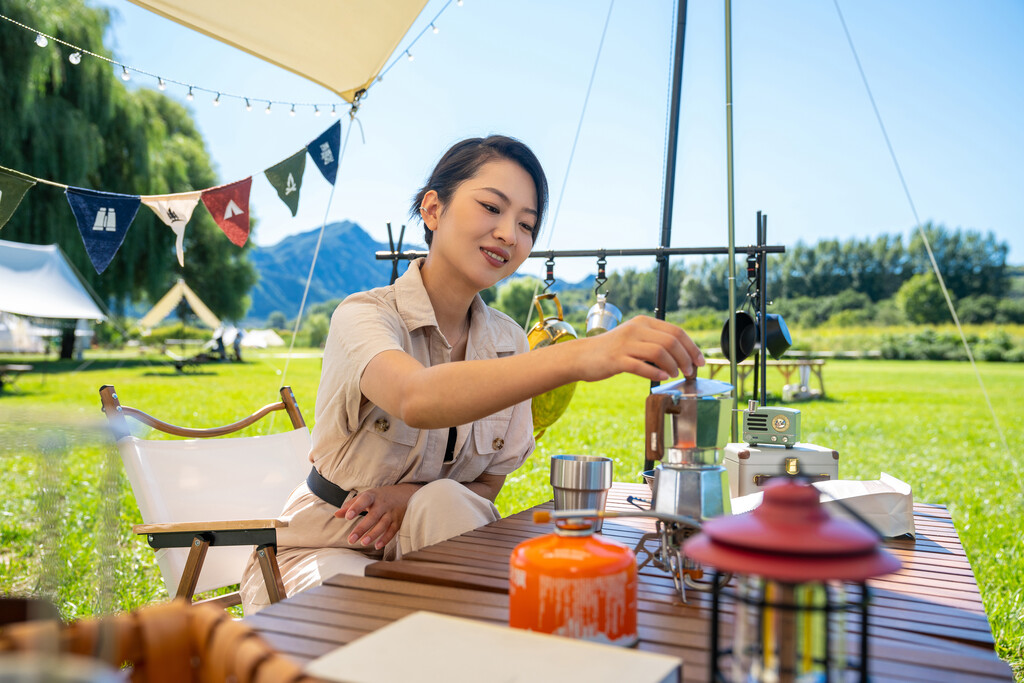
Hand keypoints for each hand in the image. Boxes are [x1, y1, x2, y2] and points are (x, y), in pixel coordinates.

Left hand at [333, 483, 421, 549]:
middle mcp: (383, 504)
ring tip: (363, 543)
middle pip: (372, 516)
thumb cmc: (380, 497)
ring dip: (373, 534)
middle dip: (361, 528)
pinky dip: (386, 539)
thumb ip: (351, 505)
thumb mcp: (366, 496)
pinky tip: (377, 545)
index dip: (356, 507)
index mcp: (373, 496)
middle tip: (350, 540)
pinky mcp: (398, 521)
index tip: (347, 516)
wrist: (406, 493)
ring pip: (382, 524)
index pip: (364, 500)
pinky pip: (392, 531)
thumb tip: (336, 514)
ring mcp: (392, 513)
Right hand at [575, 315, 704, 381]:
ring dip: (673, 366)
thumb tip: (683, 355)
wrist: (582, 356)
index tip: (700, 361)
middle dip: (686, 358)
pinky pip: (641, 366)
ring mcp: (625, 344)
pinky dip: (656, 373)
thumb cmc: (612, 350)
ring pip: (659, 352)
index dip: (692, 347)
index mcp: (643, 322)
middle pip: (671, 342)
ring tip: (675, 375)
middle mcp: (635, 329)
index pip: (676, 331)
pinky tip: (662, 378)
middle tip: (690, 371)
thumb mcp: (634, 338)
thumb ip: (654, 342)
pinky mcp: (616, 359)